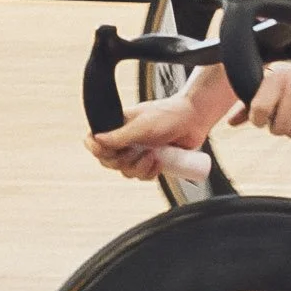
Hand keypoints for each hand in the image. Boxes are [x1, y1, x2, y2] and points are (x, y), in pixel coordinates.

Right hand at [87, 91, 210, 181]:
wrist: (195, 120)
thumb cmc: (169, 115)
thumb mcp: (142, 125)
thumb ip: (120, 134)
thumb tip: (96, 140)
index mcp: (118, 126)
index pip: (95, 143)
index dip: (98, 151)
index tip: (110, 152)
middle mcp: (126, 140)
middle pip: (109, 162)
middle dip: (122, 162)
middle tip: (136, 152)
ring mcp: (139, 152)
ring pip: (126, 172)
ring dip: (139, 168)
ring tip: (153, 156)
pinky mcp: (152, 161)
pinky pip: (142, 176)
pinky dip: (149, 173)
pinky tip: (159, 163)